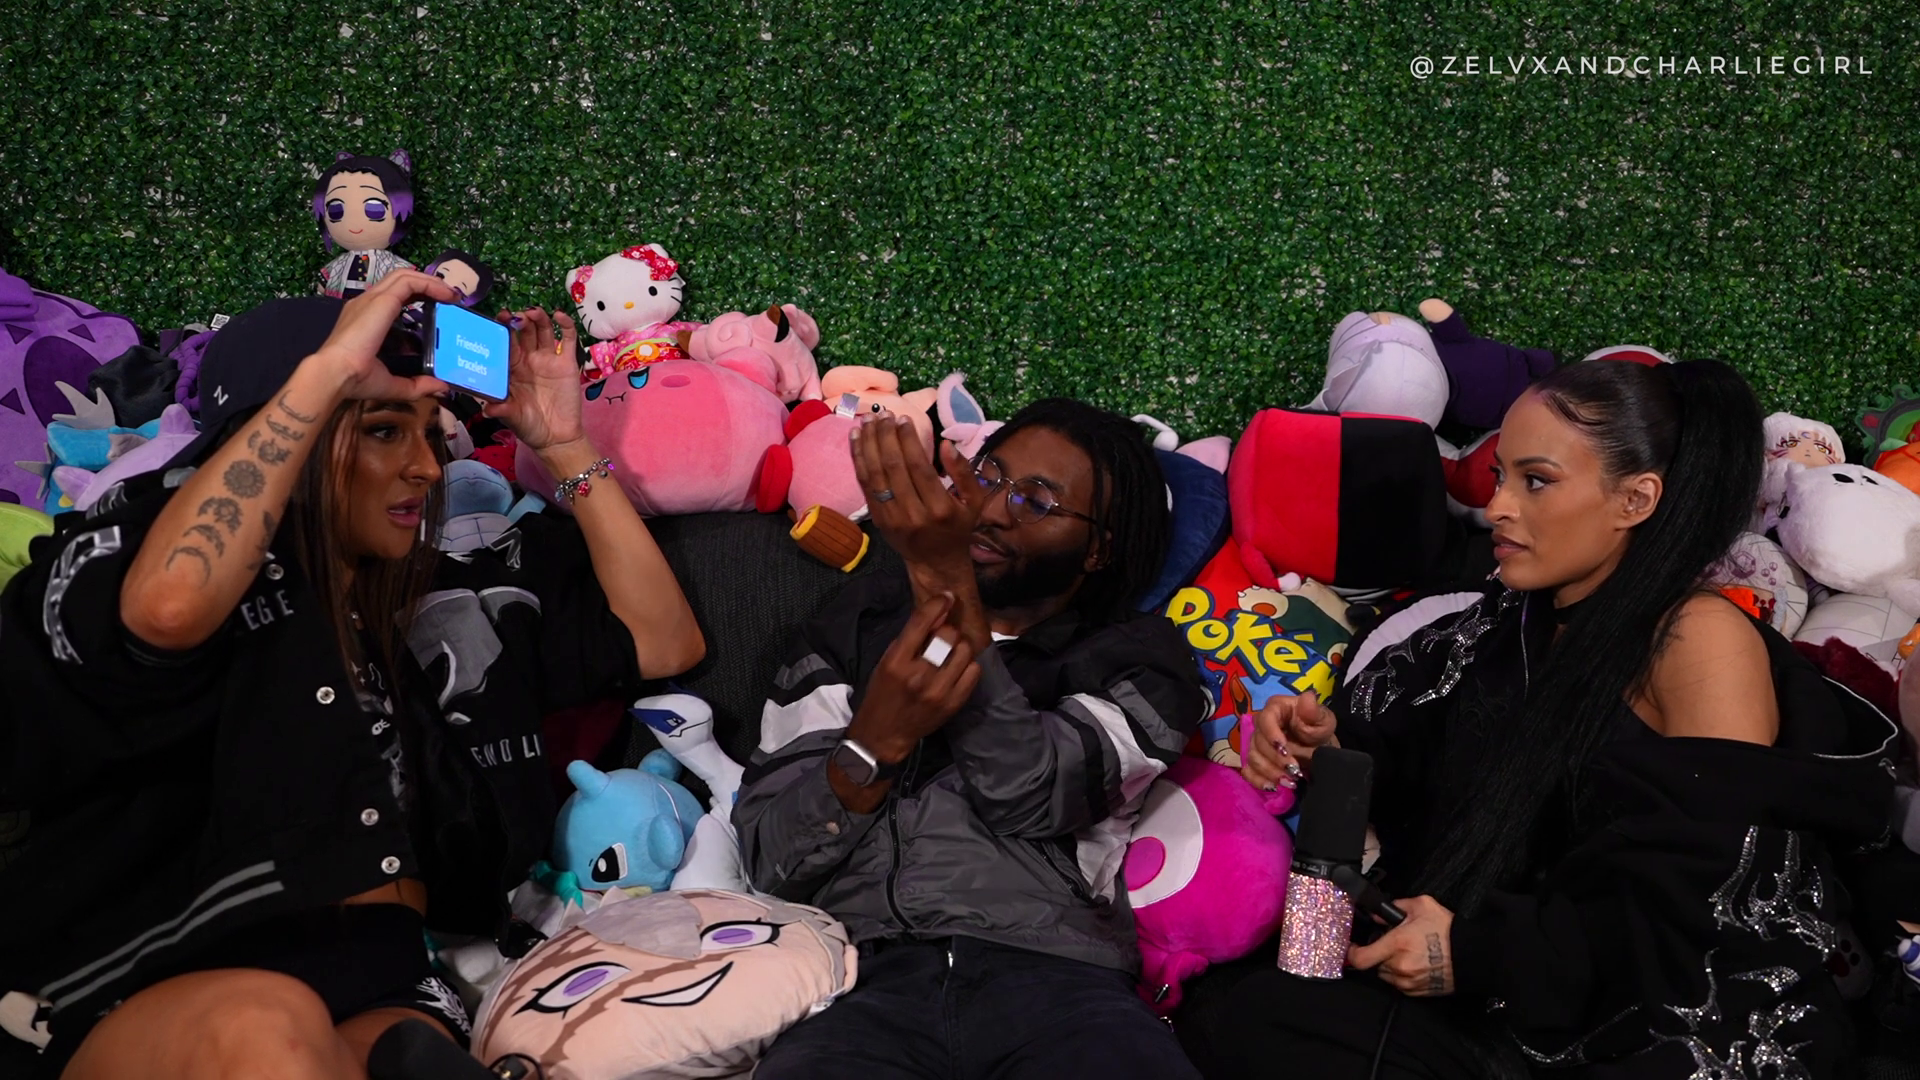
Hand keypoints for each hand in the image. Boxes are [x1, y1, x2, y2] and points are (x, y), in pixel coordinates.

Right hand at [310, 269, 457, 400]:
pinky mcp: (381, 300)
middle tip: (450, 297)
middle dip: (427, 284)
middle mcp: (367, 303)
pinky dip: (430, 284)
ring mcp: (372, 299)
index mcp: (365, 318)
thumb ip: (417, 385)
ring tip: (451, 293)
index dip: (417, 296)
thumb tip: (441, 387)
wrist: (336, 373)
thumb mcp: (393, 384)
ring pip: (404, 275)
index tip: (438, 306)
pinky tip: (446, 294)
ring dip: (431, 281)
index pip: (394, 296)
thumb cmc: (356, 380)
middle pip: (400, 280)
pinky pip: (410, 281)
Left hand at [483, 307, 584, 451]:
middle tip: (514, 314)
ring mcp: (548, 359)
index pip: (506, 343)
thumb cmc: (530, 426)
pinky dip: (565, 325)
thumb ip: (502, 409)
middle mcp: (529, 360)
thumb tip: (487, 408)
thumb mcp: (512, 417)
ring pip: (543, 330)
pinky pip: (568, 339)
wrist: (557, 437)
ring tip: (533, 313)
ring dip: (538, 318)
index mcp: (512, 369)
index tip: (498, 318)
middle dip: (518, 320)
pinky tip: (559, 316)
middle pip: (523, 332)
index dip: (502, 330)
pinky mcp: (567, 363)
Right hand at [845, 592, 982, 762]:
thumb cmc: (882, 693)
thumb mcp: (888, 661)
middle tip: (942, 637)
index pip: (921, 623)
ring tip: (950, 654)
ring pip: (964, 651)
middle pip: (948, 635)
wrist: (885, 734)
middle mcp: (919, 675)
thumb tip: (937, 612)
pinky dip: (968, 665)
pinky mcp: (953, 703)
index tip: (947, 596)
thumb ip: (911, 638)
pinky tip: (957, 668)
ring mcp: (939, 691)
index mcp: (897, 661)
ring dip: (959, 647)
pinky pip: (974, 672)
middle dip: (947, 630)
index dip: (937, 604)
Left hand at [852, 415, 983, 574]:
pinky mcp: (877, 519)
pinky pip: (864, 485)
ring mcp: (891, 518)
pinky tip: (856, 439)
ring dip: (868, 443)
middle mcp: (913, 514)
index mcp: (939, 508)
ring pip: (874, 474)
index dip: (908, 440)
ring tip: (866, 420)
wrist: (936, 563)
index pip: (918, 466)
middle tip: (883, 413)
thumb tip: (946, 443)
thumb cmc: (957, 528)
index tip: (903, 418)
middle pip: (893, 467)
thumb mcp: (973, 502)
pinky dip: (858, 459)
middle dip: (886, 436)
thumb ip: (964, 472)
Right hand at [1240, 691, 1337, 791]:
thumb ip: (1315, 712)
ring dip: (1270, 772)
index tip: (1284, 750)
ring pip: (1252, 758)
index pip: (1265, 719)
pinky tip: (1274, 787)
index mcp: (1276, 708)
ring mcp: (1257, 743)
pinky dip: (1259, 781)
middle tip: (1295, 771)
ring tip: (1290, 782)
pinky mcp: (1256, 760)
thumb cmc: (1319, 729)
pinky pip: (1248, 771)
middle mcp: (1262, 724)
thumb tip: (1308, 698)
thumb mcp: (1324, 720)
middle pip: (1257, 741)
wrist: (1319, 748)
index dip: (1271, 735)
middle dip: (1275, 759)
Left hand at [1347, 895, 1454, 996]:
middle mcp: (1399, 966)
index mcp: (1397, 944)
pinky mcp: (1417, 991)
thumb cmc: (1449, 931)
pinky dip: (1402, 974)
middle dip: (1379, 953)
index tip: (1352, 947)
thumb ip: (1396, 906)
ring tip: (1408, 952)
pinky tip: (1416, 963)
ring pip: (1386, 975)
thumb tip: (1378, 914)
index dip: (1351, 953)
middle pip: (1374, 964)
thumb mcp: (1422, 906)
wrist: (1472, 955)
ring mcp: (1408, 982)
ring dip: (1390, 964)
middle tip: (1393, 943)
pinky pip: (1400, 984)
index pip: (1361, 958)